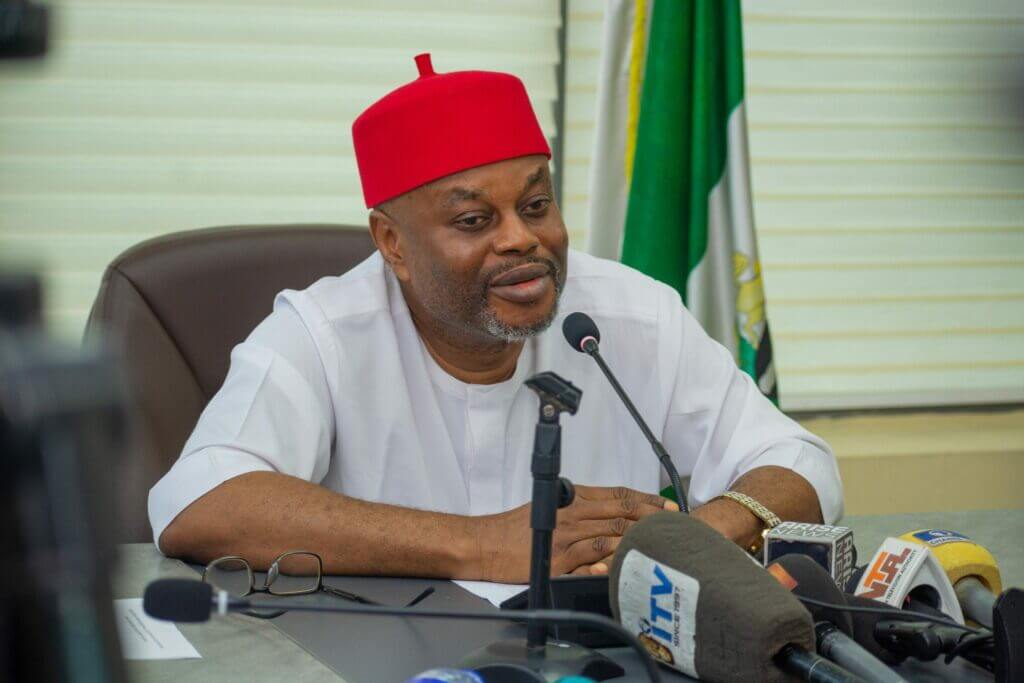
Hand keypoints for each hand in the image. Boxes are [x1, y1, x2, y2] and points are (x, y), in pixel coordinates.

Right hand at [473, 485, 677, 582]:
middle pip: (621, 512)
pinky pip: (591, 557)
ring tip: (661, 544)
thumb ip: (578, 505)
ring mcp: (567, 537)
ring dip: (639, 539)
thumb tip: (606, 510)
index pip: (618, 494)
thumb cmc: (513, 527)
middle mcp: (572, 514)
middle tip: (674, 524)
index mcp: (572, 498)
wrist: (486, 543)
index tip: (667, 505)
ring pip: (612, 533)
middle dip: (652, 518)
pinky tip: (629, 562)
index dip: (646, 499)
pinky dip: (611, 559)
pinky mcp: (559, 560)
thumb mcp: (549, 505)